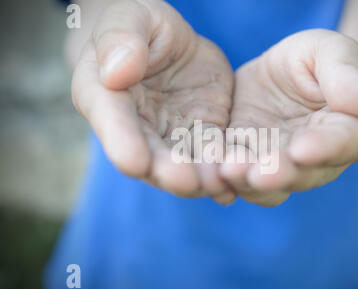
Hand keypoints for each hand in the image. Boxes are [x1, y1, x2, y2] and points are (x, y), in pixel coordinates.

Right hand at [72, 0, 234, 203]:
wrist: (169, 42)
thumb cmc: (140, 26)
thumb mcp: (130, 18)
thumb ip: (121, 39)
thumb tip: (116, 72)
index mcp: (106, 98)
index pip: (112, 121)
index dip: (122, 142)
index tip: (135, 162)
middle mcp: (136, 128)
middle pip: (150, 155)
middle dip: (167, 171)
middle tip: (185, 181)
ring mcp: (171, 136)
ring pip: (184, 164)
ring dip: (199, 178)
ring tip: (217, 186)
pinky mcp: (202, 135)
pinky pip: (213, 156)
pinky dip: (223, 173)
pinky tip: (235, 186)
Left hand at [221, 29, 357, 205]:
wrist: (282, 74)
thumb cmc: (315, 60)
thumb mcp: (331, 53)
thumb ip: (348, 76)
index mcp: (346, 130)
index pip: (342, 143)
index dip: (325, 148)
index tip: (304, 149)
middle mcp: (315, 159)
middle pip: (302, 174)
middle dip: (280, 174)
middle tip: (260, 173)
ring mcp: (279, 165)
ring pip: (266, 185)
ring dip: (248, 182)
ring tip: (229, 171)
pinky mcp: (247, 161)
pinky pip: (236, 176)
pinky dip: (223, 179)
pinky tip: (209, 173)